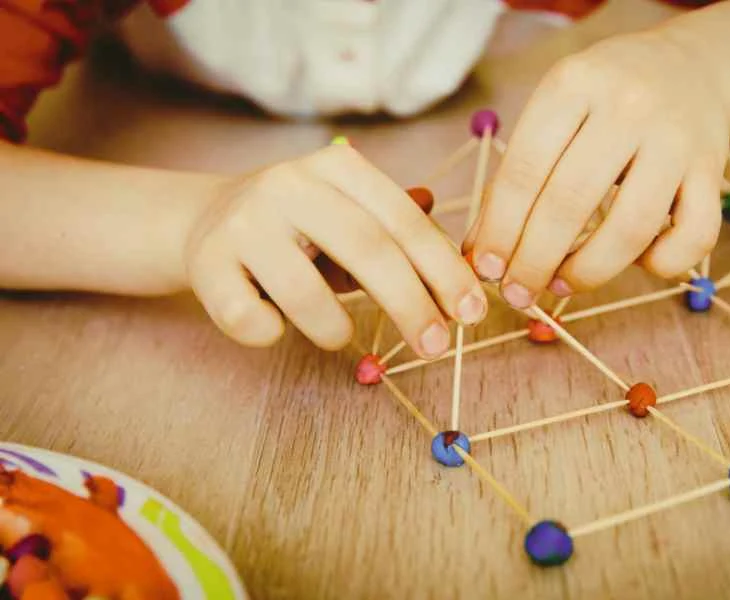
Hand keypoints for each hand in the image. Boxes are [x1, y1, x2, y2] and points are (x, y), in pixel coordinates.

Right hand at [184, 145, 486, 356]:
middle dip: (411, 304)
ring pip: (305, 293)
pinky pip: (249, 318)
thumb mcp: (353, 215)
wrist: (207, 220)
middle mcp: (288, 184)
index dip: (443, 269)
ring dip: (336, 329)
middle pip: (366, 249)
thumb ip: (404, 234)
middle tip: (436, 347)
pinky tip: (275, 324)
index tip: (473, 311)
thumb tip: (467, 265)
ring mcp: (242, 222)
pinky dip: (271, 333)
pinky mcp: (205, 263)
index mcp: (336, 167)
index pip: (402, 219)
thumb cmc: (300, 228)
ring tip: (341, 337)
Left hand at [466, 31, 729, 306]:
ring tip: (561, 284)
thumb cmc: (604, 102)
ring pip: (631, 228)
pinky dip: (660, 264)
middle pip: (570, 203)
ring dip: (589, 272)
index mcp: (574, 84)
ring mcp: (676, 138)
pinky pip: (692, 237)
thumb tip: (479, 251)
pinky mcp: (713, 170)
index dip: (500, 229)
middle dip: (534, 261)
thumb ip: (517, 175)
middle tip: (517, 294)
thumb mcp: (555, 112)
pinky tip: (636, 260)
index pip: (524, 170)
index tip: (487, 269)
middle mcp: (628, 106)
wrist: (692, 68)